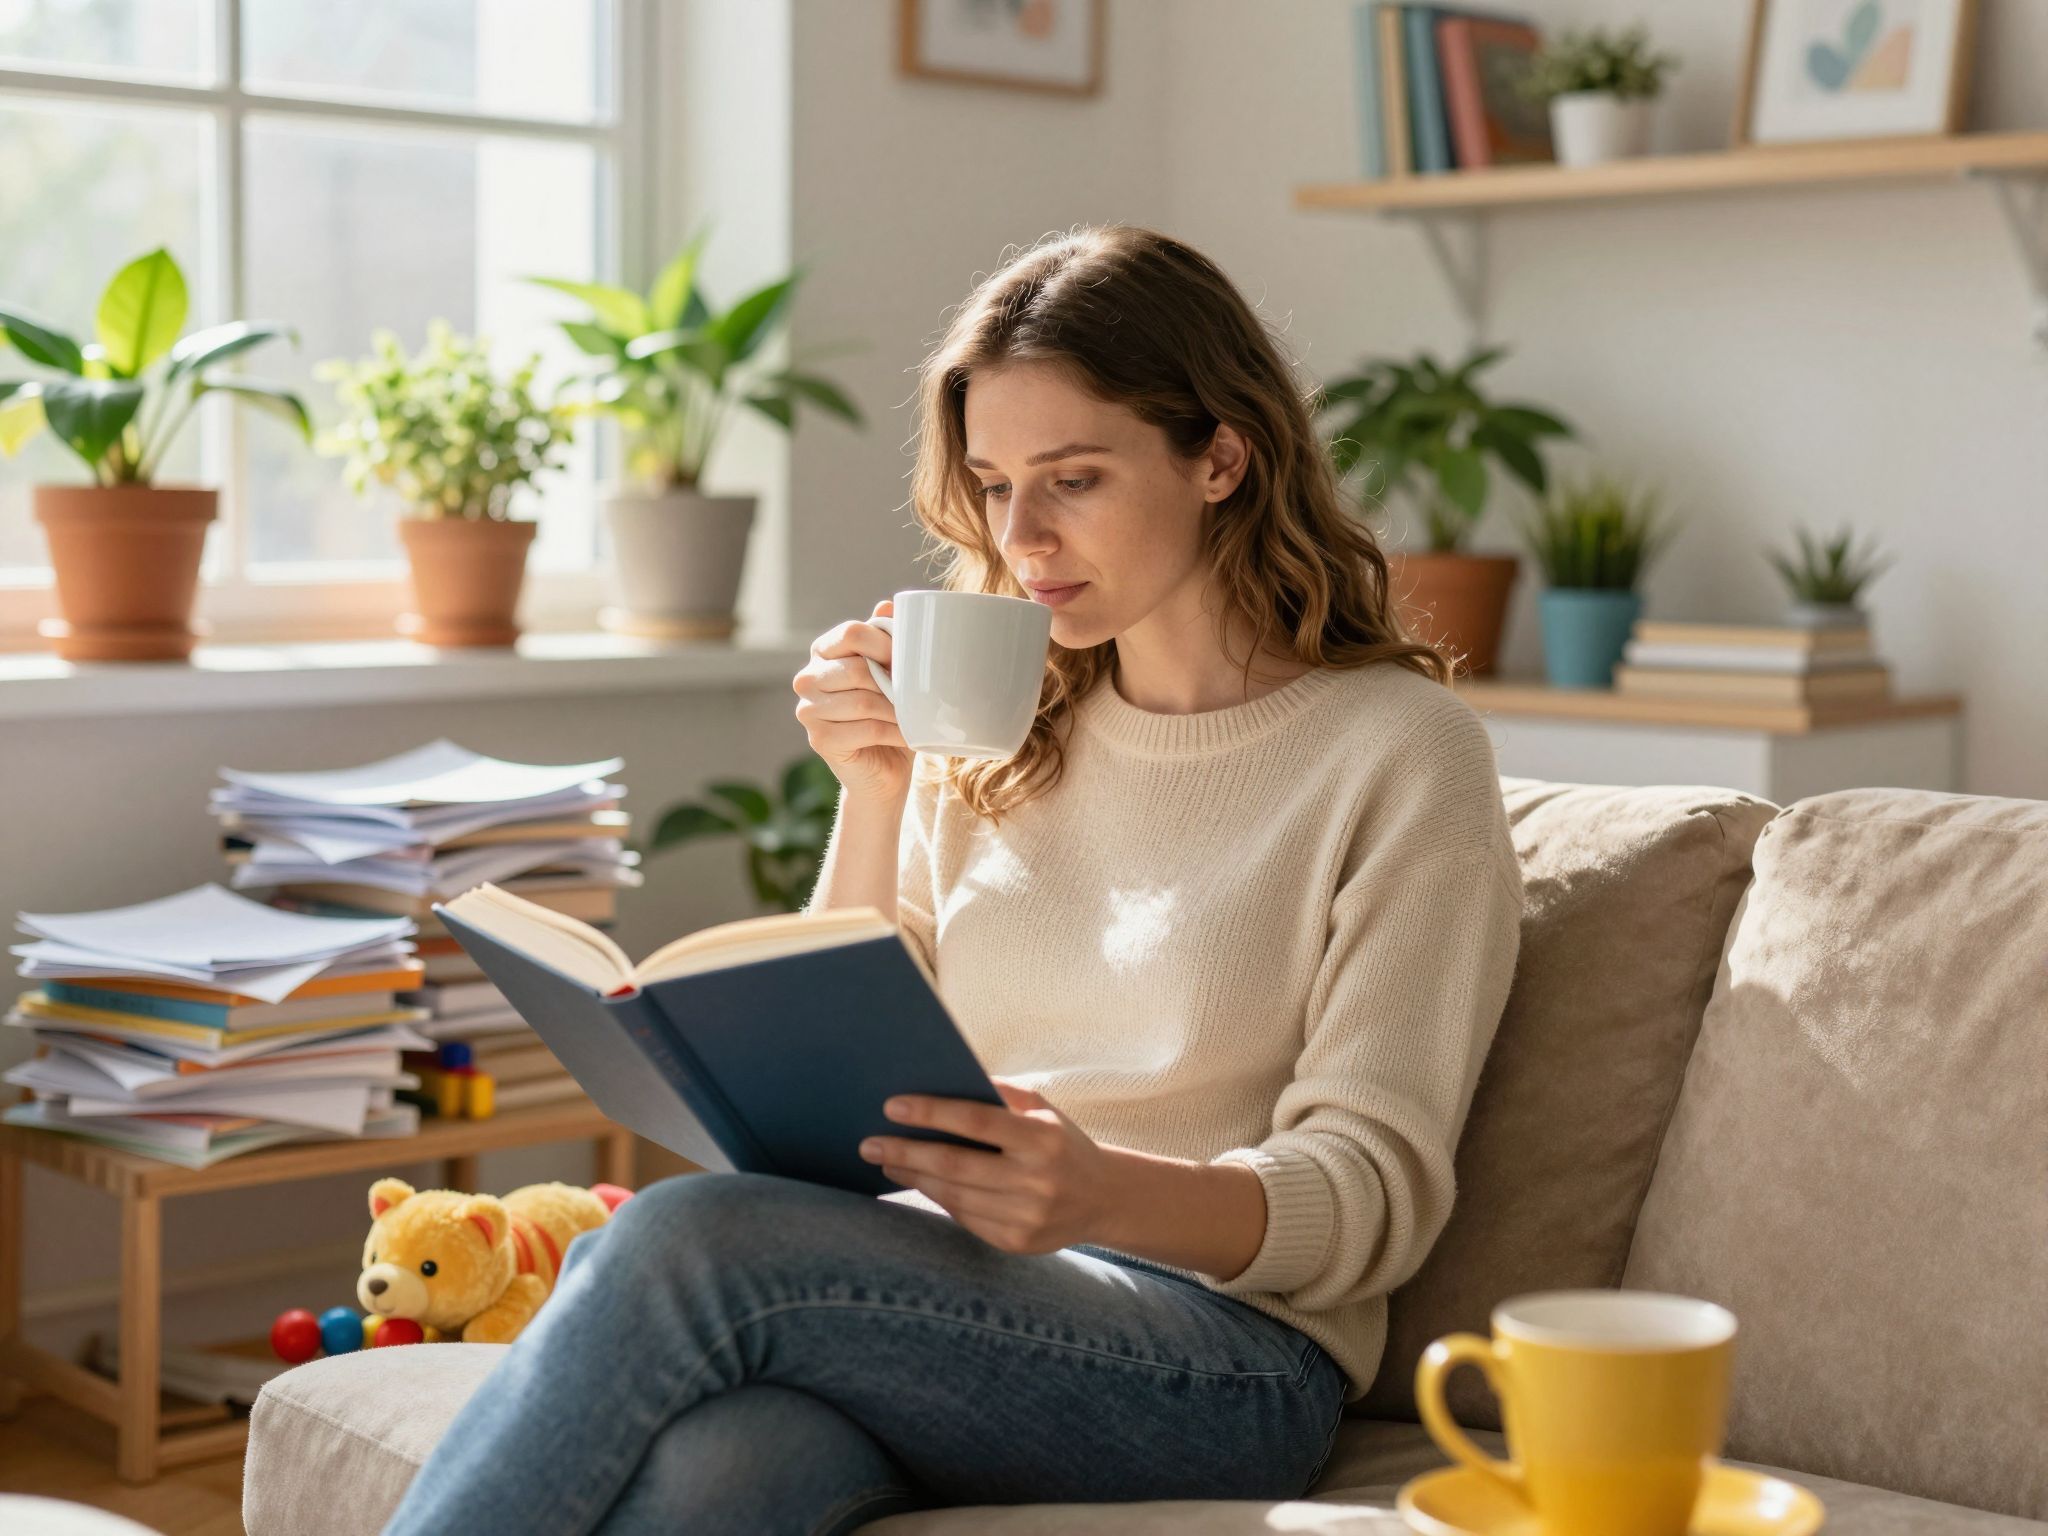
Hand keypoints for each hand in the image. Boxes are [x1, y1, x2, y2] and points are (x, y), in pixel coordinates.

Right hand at [793, 597, 913, 804]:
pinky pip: (867, 728)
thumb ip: (887, 639)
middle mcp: (808, 678)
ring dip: (896, 710)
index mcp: (823, 652)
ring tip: (912, 716)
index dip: (885, 643)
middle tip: (913, 694)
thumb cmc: (890, 714)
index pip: (851, 632)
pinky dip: (894, 732)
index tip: (908, 659)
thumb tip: (888, 604)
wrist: (884, 768)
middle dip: (892, 683)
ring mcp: (808, 710)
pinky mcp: (819, 740)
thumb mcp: (892, 672)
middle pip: (856, 668)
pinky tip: (906, 735)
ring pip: (863, 701)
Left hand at [859, 1077, 1111, 1254]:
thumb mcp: (1041, 1109)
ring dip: (914, 1176)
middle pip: (954, 1165)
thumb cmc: (1061, 1141)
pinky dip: (937, 1198)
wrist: (1104, 1198)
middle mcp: (1036, 1180)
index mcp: (1042, 1138)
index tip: (892, 1106)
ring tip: (887, 1159)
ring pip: (953, 1196)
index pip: (976, 1122)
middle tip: (868, 1142)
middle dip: (906, 1151)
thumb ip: (999, 1094)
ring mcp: (1026, 1217)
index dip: (931, 1113)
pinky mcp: (1017, 1243)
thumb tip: (940, 1081)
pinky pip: (964, 1218)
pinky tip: (920, 1181)